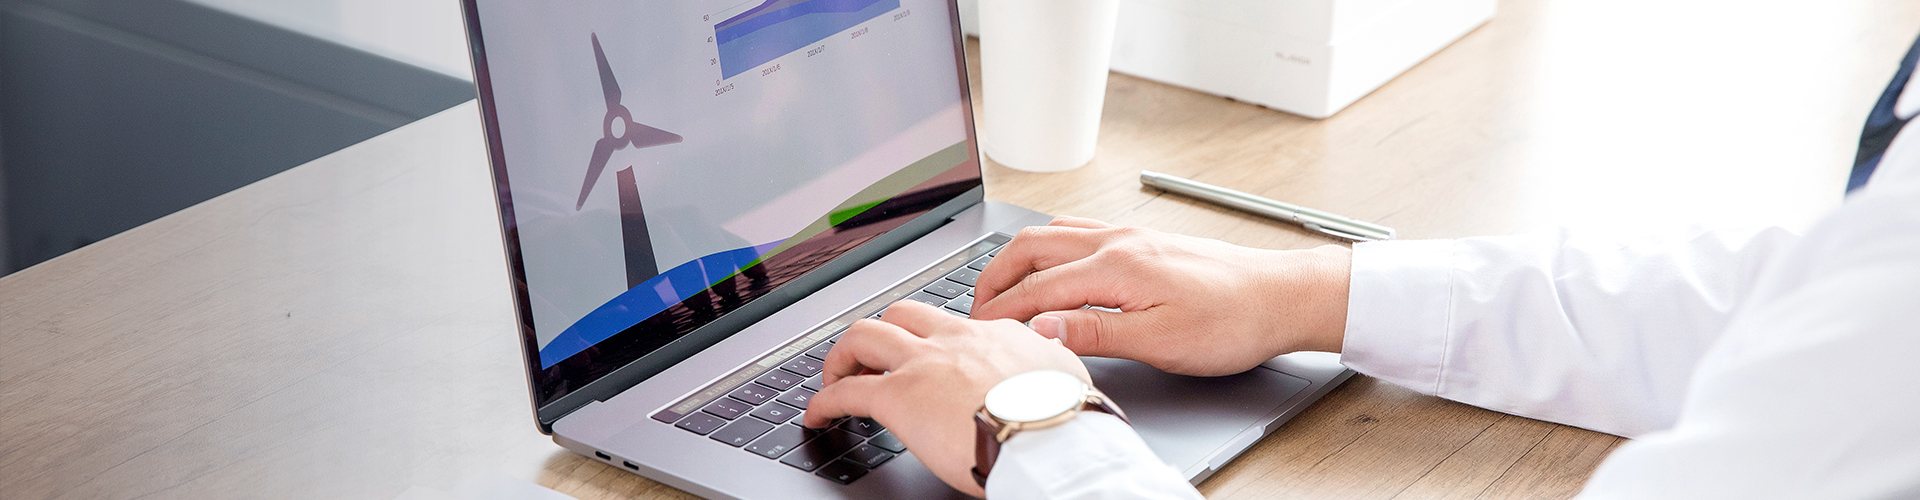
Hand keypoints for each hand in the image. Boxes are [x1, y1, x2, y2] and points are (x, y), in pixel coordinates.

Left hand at [801, 301, 1087, 496]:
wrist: (1051, 437)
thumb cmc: (1062, 418)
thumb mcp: (1063, 372)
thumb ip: (1046, 357)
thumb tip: (1048, 352)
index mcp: (992, 335)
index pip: (948, 323)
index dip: (929, 338)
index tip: (925, 356)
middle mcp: (953, 339)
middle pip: (900, 315)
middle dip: (880, 334)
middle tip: (868, 359)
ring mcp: (922, 364)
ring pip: (864, 336)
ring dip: (844, 356)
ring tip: (836, 377)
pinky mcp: (898, 397)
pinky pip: (847, 391)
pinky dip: (825, 401)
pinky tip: (818, 415)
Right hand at [971, 216, 1350, 375]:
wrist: (1281, 296)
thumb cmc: (1231, 322)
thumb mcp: (1159, 341)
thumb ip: (1093, 332)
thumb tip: (1040, 330)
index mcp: (1116, 266)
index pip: (1037, 289)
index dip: (1001, 312)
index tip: (978, 332)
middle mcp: (1117, 241)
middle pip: (1033, 247)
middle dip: (996, 276)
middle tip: (976, 307)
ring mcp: (1130, 236)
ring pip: (1054, 233)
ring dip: (1020, 258)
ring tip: (1003, 287)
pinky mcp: (1144, 240)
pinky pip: (1080, 232)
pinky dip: (1051, 247)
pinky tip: (1053, 264)